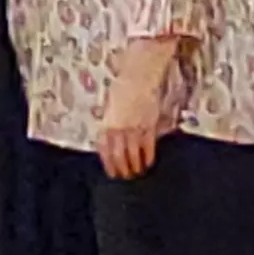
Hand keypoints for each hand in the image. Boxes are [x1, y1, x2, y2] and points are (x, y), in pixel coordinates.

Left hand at [97, 38, 182, 181]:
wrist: (138, 77)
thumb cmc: (122, 89)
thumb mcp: (110, 107)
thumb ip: (110, 123)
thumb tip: (111, 139)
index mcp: (105, 125)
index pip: (105, 152)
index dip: (109, 165)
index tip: (113, 173)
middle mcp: (117, 130)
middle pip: (118, 157)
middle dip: (122, 169)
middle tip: (126, 176)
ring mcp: (133, 129)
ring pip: (133, 155)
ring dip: (135, 166)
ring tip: (137, 172)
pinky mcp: (148, 127)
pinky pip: (147, 147)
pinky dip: (148, 157)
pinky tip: (149, 162)